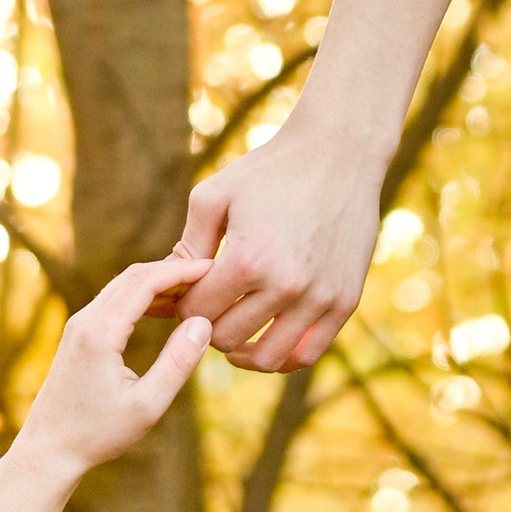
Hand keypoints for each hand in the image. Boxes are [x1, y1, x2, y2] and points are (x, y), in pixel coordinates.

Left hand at [8, 259, 212, 487]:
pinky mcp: (77, 334)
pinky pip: (113, 301)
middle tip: (211, 275)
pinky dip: (142, 296)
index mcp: (100, 333)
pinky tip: (166, 309)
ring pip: (122, 286)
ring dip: (157, 282)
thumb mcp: (147, 404)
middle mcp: (84, 320)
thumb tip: (202, 322)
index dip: (182, 270)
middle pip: (133, 276)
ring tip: (195, 290)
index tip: (214, 268)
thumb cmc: (97, 434)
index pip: (145, 281)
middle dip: (173, 270)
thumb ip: (177, 362)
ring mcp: (78, 325)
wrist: (49, 449)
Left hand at [165, 109, 385, 371]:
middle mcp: (286, 285)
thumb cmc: (269, 170)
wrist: (339, 152)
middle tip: (208, 309)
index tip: (186, 293)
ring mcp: (320, 298)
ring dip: (242, 350)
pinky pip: (306, 354)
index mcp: (247, 259)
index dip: (183, 306)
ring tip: (232, 333)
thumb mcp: (214, 196)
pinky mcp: (345, 302)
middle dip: (208, 325)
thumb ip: (187, 246)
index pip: (197, 311)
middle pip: (226, 337)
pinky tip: (265, 340)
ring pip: (266, 358)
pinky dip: (281, 357)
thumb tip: (166, 289)